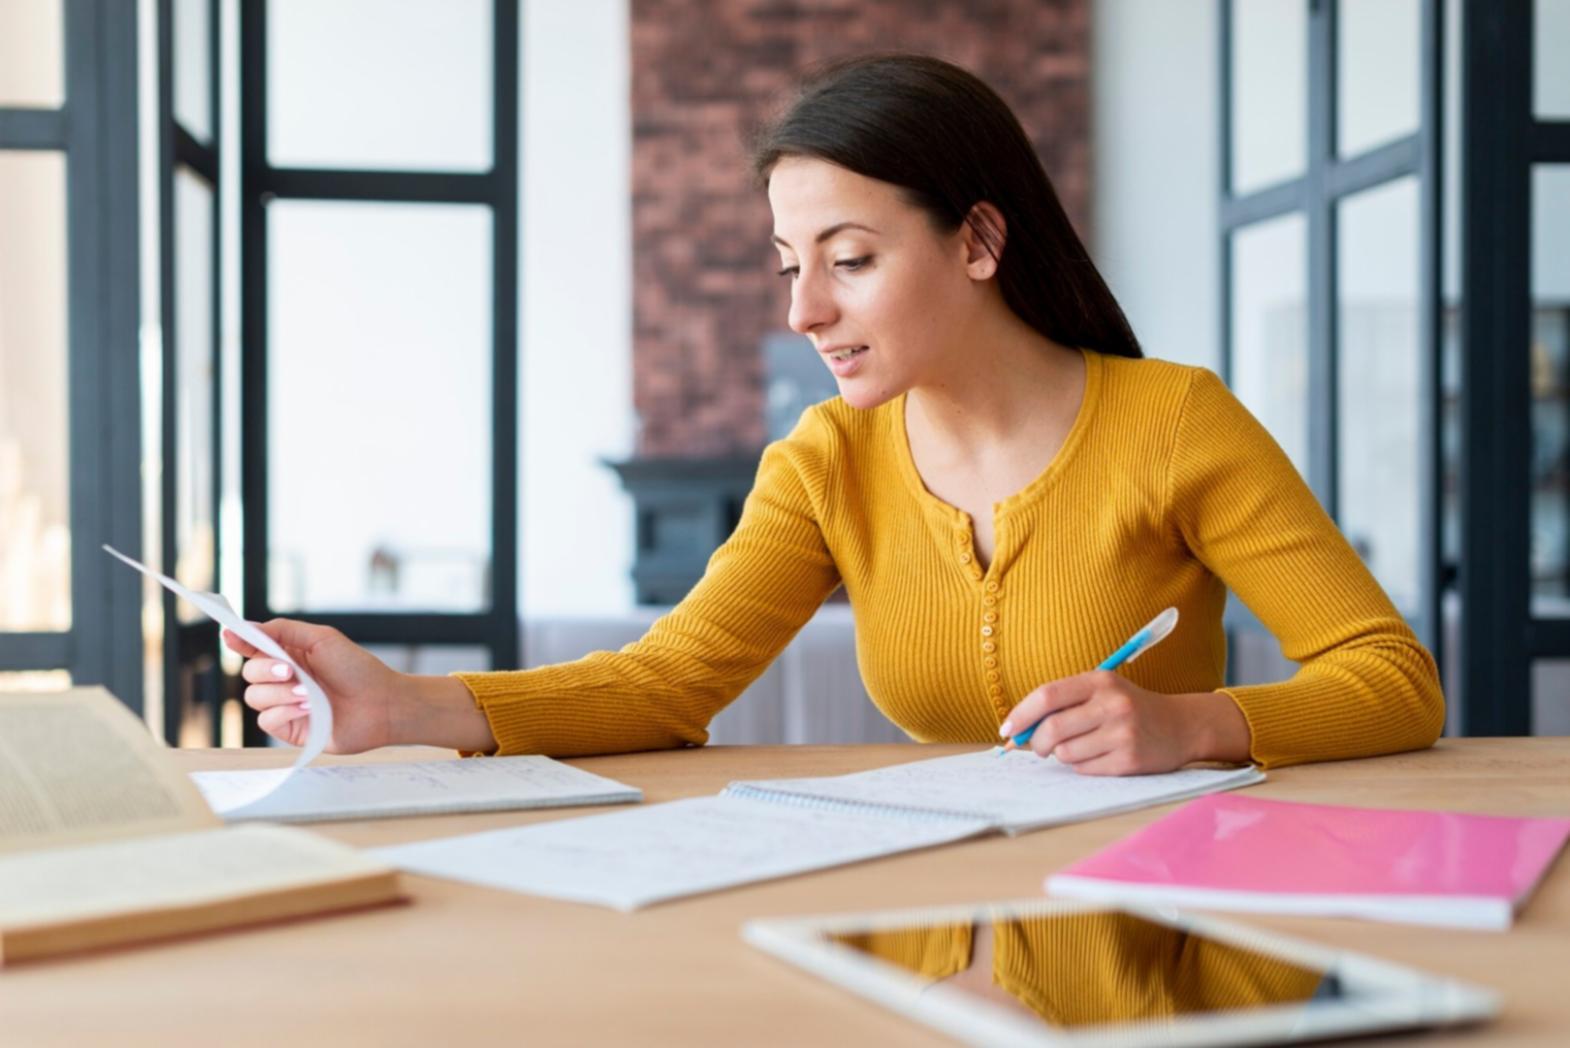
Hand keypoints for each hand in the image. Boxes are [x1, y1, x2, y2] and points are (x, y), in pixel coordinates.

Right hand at [223, 618, 497, 753]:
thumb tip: (247, 627)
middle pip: (248, 672)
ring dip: (280, 693)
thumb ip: (283, 631)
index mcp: (291, 655)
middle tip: (291, 671)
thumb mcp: (322, 639)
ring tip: (310, 694)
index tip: (232, 637)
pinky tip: (308, 710)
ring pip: (254, 697)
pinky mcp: (291, 728)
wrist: (381, 704)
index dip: (240, 641)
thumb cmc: (358, 669)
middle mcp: (285, 679)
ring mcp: (287, 704)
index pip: (254, 647)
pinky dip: (284, 712)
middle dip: (266, 670)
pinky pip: (266, 720)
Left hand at [1000, 670, 1251, 773]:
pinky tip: (1100, 756)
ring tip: (1083, 746)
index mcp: (1100, 681)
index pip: (1047, 696)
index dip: (1020, 715)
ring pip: (1065, 753)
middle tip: (1040, 746)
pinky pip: (1084, 769)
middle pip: (1051, 729)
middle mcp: (1112, 704)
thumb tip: (1016, 731)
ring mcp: (1123, 733)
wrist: (1181, 726)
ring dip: (1064, 754)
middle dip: (1036, 742)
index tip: (1006, 730)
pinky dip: (1082, 766)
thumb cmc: (1128, 707)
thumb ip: (1062, 703)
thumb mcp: (1100, 691)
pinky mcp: (1130, 760)